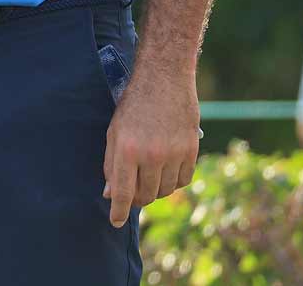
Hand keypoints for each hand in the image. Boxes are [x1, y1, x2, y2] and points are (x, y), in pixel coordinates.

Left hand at [102, 69, 200, 227]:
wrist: (163, 80)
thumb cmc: (133, 106)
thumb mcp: (114, 132)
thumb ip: (112, 164)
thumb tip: (111, 194)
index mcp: (127, 150)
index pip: (123, 192)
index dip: (118, 211)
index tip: (115, 222)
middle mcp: (151, 155)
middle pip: (146, 195)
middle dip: (137, 199)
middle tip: (133, 192)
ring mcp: (174, 154)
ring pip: (165, 190)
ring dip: (155, 190)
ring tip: (148, 178)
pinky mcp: (191, 150)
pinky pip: (183, 180)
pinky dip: (173, 181)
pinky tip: (166, 171)